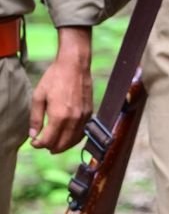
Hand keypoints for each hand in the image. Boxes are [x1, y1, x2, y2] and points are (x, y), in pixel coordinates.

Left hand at [29, 27, 92, 151]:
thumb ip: (36, 118)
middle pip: (62, 144)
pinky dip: (74, 139)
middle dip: (50, 147)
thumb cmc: (54, 78)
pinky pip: (82, 132)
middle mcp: (73, 119)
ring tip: (54, 145)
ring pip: (73, 141)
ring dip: (63, 146)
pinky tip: (67, 137)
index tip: (33, 142)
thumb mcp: (38, 96)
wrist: (75, 65)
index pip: (48, 140)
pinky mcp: (90, 113)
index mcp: (59, 116)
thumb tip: (33, 134)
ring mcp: (83, 117)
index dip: (38, 144)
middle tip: (42, 144)